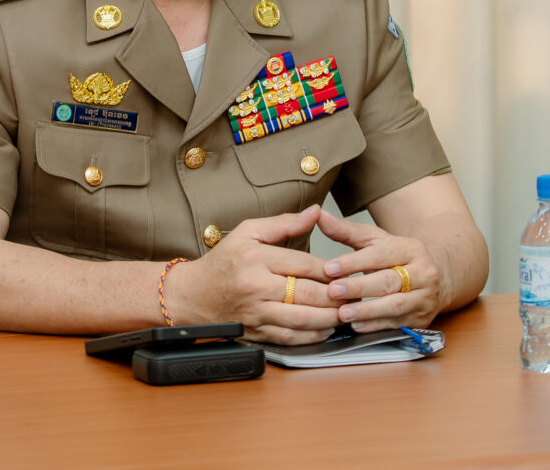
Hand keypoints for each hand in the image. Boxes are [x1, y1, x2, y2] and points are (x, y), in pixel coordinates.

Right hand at [167, 205, 343, 343]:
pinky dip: (313, 335)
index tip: (348, 269)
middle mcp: (256, 287)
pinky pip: (291, 337)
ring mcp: (256, 313)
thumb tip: (315, 212)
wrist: (192, 296)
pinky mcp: (257, 333)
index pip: (303, 264)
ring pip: (303, 318)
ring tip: (348, 311)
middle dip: (337, 295)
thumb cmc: (222, 262)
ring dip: (331, 317)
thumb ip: (284, 223)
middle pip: (307, 293)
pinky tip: (327, 328)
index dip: (330, 269)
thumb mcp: (248, 231)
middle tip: (357, 292)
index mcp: (256, 258)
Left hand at [315, 207, 441, 329]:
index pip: (379, 255)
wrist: (437, 276)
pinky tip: (357, 326)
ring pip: (395, 305)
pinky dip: (376, 326)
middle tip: (333, 291)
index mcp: (411, 249)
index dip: (353, 262)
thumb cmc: (396, 257)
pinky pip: (397, 324)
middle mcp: (423, 273)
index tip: (329, 268)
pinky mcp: (422, 320)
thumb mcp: (375, 240)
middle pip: (388, 281)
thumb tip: (319, 215)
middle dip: (359, 287)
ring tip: (342, 313)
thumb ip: (346, 231)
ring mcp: (425, 298)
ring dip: (367, 311)